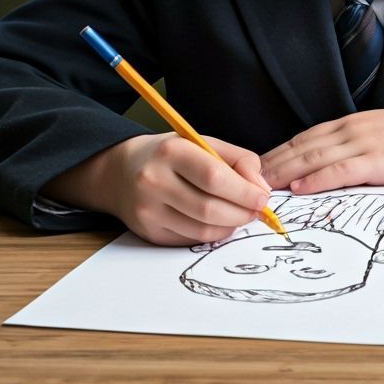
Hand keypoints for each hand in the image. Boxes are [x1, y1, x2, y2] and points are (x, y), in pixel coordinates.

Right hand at [45, 132, 270, 245]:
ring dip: (230, 226)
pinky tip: (218, 222)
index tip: (263, 197)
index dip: (244, 191)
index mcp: (171, 151)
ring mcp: (148, 210)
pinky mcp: (148, 232)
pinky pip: (190, 240)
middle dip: (242, 213)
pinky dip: (212, 234)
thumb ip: (238, 160)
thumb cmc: (170, 155)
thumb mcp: (202, 143)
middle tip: (257, 210)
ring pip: (202, 230)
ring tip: (240, 215)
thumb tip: (261, 188)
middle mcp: (154, 181)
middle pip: (209, 209)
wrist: (120, 171)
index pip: (214, 177)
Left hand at [259, 105, 383, 193]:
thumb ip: (352, 146)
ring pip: (313, 157)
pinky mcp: (377, 161)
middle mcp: (350, 130)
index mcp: (349, 124)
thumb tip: (328, 164)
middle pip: (301, 146)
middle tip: (244, 178)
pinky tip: (298, 188)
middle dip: (272, 162)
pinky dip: (315, 179)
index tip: (256, 165)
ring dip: (284, 172)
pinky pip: (340, 170)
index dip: (278, 151)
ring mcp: (362, 144)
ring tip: (260, 185)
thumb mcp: (377, 134)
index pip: (303, 137)